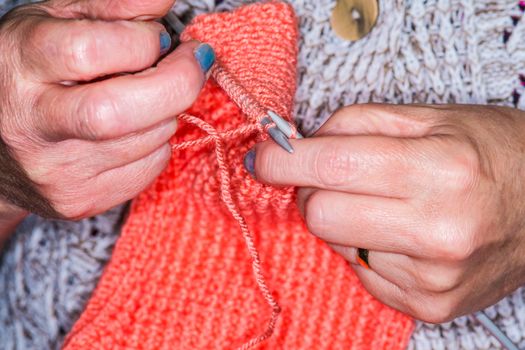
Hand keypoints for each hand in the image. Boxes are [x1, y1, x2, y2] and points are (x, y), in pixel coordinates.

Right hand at [0, 0, 213, 228]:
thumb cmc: (33, 74)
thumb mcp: (58, 24)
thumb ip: (113, 7)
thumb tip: (166, 2)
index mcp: (21, 65)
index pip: (91, 50)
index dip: (143, 39)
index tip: (160, 36)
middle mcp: (34, 125)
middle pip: (122, 111)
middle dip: (179, 81)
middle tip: (192, 61)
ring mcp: (57, 171)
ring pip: (149, 140)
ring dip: (168, 110)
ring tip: (149, 96)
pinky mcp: (79, 200)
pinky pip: (149, 168)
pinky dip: (158, 143)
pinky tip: (135, 130)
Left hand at [248, 104, 524, 322]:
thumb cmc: (487, 152)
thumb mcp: (427, 118)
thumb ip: (351, 124)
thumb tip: (292, 147)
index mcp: (439, 170)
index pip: (331, 168)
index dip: (282, 161)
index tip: (262, 157)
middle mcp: (438, 230)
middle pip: (320, 215)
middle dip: (313, 191)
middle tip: (335, 177)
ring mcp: (433, 278)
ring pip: (335, 246)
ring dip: (343, 221)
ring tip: (384, 204)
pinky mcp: (430, 306)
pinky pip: (360, 274)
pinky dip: (366, 249)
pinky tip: (398, 234)